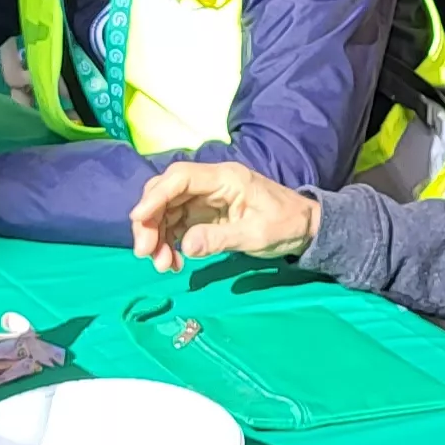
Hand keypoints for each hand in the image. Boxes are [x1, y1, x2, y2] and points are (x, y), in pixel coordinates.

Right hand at [129, 162, 320, 269]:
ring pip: (167, 211)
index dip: (155, 196)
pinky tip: (173, 262)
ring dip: (158, 237)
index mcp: (225, 179)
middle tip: (146, 252)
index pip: (180, 178)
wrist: (305, 228)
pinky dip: (170, 243)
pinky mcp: (205, 215)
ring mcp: (206, 199)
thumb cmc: (286, 225)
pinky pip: (177, 224)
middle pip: (166, 193)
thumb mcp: (257, 235)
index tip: (139, 219)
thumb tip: (186, 245)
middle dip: (150, 221)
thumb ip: (221, 239)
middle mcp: (211, 184)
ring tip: (163, 266)